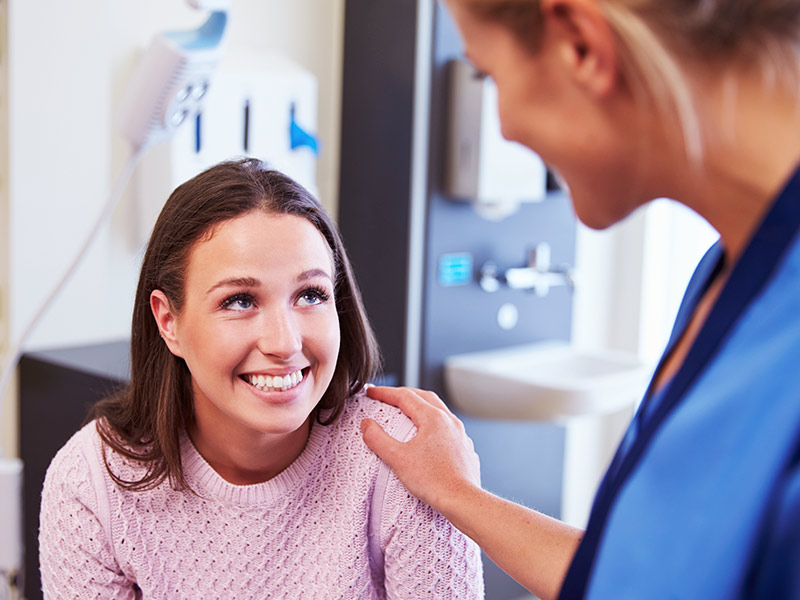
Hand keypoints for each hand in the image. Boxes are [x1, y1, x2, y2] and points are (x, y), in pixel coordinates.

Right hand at [360, 385, 480, 514]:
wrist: (463, 501)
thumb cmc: (434, 481)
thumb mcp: (398, 459)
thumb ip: (378, 439)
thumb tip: (366, 425)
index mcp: (433, 418)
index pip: (405, 396)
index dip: (385, 393)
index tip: (371, 392)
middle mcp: (449, 421)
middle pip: (424, 397)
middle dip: (404, 394)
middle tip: (387, 397)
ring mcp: (460, 434)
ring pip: (439, 411)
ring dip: (421, 406)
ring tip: (407, 413)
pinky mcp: (464, 448)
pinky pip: (448, 428)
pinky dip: (433, 424)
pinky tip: (428, 436)